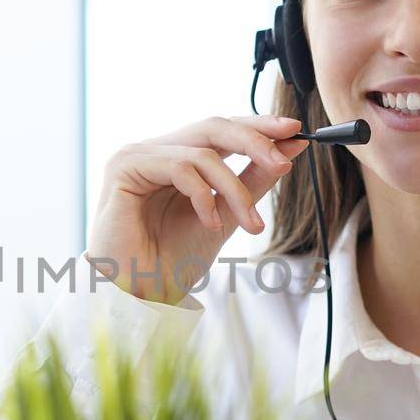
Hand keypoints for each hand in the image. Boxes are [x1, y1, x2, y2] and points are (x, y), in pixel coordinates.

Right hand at [87, 115, 308, 301]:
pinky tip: (210, 224)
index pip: (220, 130)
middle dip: (254, 140)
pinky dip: (203, 196)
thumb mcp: (225, 215)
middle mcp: (156, 151)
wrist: (138, 294)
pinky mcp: (125, 167)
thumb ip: (253, 181)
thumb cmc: (171, 260)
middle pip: (213, 126)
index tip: (295, 132)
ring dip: (235, 188)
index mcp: (176, 158)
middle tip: (283, 162)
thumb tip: (290, 147)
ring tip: (250, 223)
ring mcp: (137, 156)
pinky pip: (179, 167)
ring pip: (202, 152)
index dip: (257, 126)